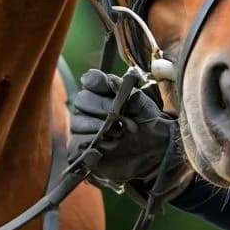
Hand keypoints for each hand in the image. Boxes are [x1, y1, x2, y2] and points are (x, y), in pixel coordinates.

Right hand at [68, 69, 178, 187]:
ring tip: (119, 135)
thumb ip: (129, 93)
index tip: (109, 88)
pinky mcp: (82, 149)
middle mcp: (90, 107)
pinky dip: (91, 147)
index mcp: (105, 91)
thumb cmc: (146, 122)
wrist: (153, 149)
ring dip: (98, 129)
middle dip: (101, 108)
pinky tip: (107, 148)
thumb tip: (114, 81)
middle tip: (120, 119)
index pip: (91, 80)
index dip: (97, 82)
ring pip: (76, 123)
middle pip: (81, 99)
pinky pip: (75, 145)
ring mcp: (84, 128)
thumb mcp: (143, 106)